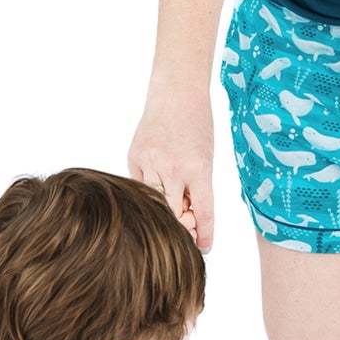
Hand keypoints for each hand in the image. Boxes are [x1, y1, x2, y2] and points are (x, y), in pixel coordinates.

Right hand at [128, 89, 216, 250]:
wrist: (176, 92)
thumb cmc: (196, 124)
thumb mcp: (206, 157)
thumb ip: (198, 187)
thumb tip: (189, 219)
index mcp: (198, 169)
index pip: (203, 213)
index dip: (204, 235)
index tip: (204, 247)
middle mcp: (173, 168)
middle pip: (174, 214)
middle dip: (182, 226)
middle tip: (188, 225)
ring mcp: (150, 162)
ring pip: (154, 202)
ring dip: (165, 207)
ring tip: (174, 197)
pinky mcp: (134, 157)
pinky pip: (140, 186)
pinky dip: (149, 188)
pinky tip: (158, 176)